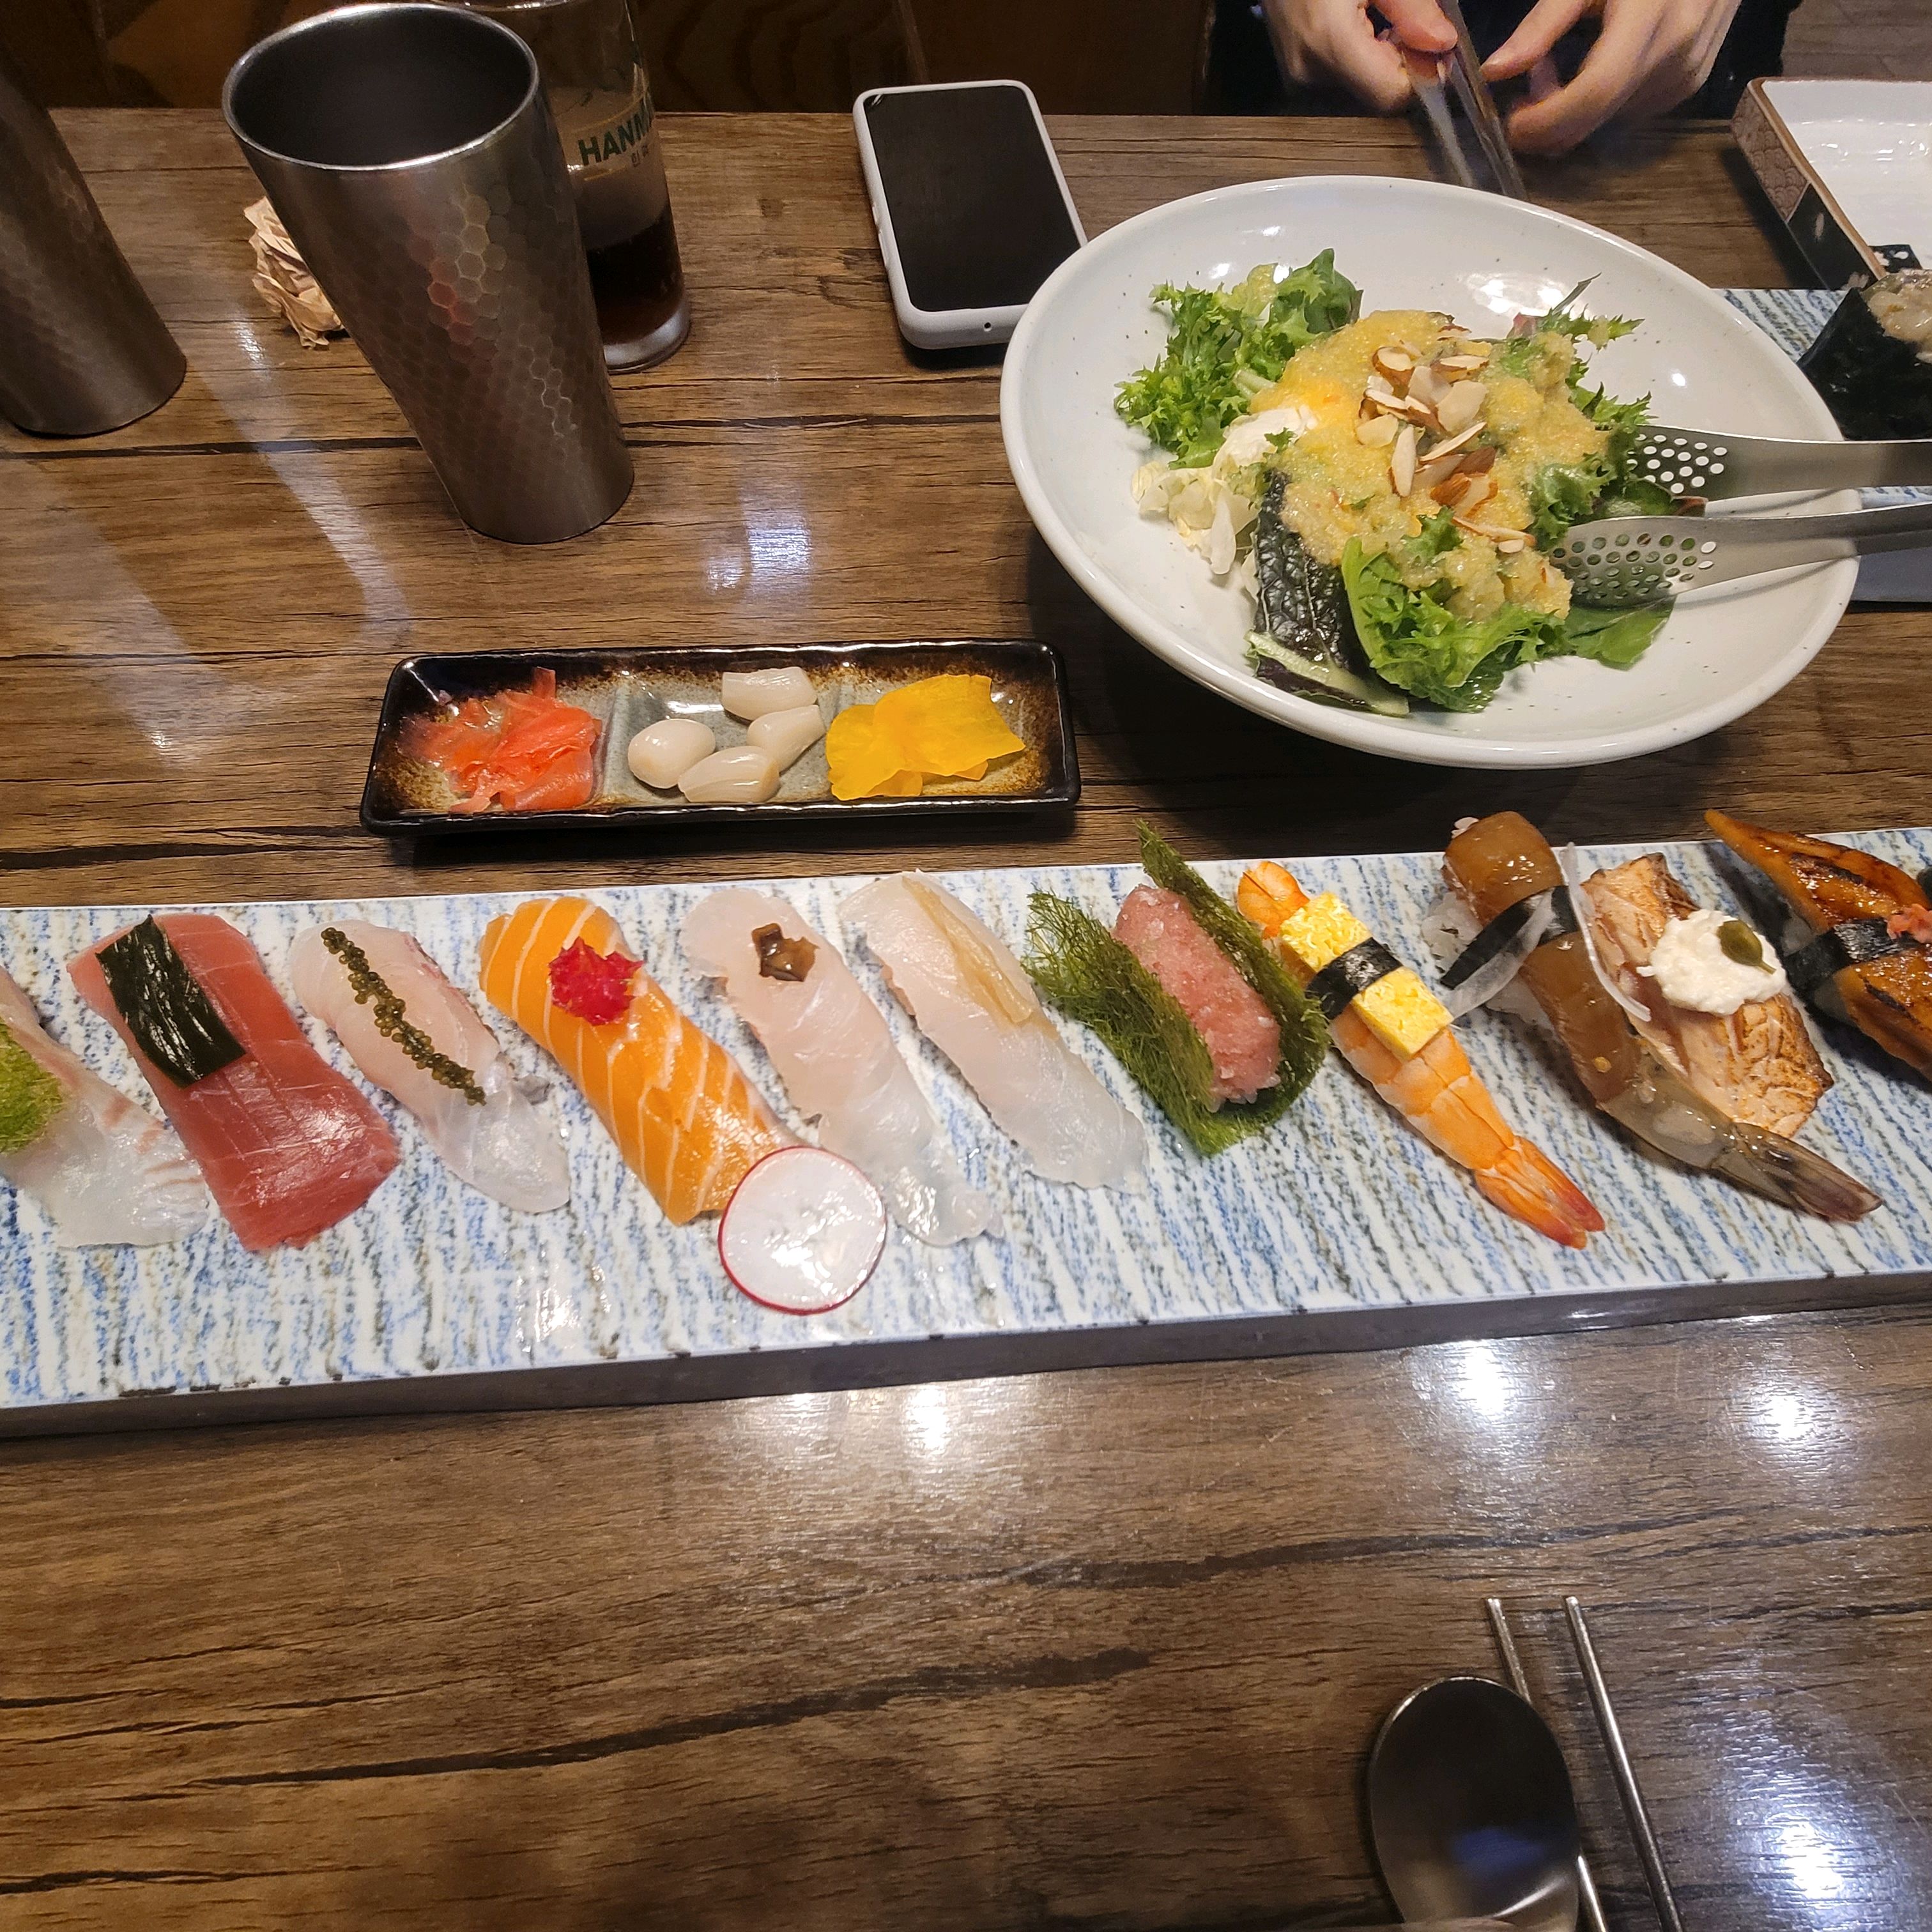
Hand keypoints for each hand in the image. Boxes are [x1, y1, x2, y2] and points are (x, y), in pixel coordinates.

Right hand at [1263, 0, 1457, 112]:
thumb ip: (1412, 9)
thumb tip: (1443, 44)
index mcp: (1330, 42)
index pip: (1391, 94)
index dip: (1420, 75)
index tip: (1433, 48)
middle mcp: (1309, 72)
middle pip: (1377, 97)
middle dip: (1402, 67)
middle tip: (1406, 27)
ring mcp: (1298, 78)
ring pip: (1362, 92)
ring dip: (1382, 65)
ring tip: (1380, 24)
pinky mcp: (1295, 76)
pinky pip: (1342, 84)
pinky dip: (1361, 64)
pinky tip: (1361, 31)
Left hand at [1483, 0, 1744, 153]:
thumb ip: (1542, 24)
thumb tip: (1494, 72)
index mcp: (1649, 17)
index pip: (1593, 94)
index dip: (1546, 120)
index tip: (1511, 123)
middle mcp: (1674, 53)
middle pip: (1597, 117)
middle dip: (1550, 120)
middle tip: (1525, 92)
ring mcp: (1687, 72)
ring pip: (1610, 121)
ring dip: (1576, 109)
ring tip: (1563, 66)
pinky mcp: (1691, 81)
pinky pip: (1632, 111)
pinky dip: (1603, 103)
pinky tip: (1596, 68)